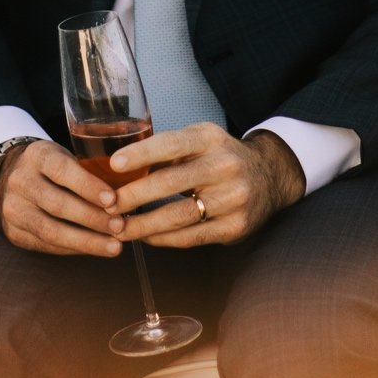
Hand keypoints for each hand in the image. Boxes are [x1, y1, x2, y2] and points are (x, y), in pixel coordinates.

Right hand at [0, 140, 126, 257]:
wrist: (11, 176)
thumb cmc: (52, 167)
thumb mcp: (66, 156)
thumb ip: (89, 172)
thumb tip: (128, 195)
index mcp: (37, 156)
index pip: (62, 170)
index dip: (88, 186)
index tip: (113, 200)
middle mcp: (20, 182)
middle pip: (58, 204)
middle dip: (92, 218)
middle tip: (120, 226)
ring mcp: (13, 209)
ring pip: (51, 231)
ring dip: (86, 241)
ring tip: (114, 246)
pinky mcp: (14, 233)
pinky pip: (47, 245)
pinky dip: (74, 249)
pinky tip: (94, 249)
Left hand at [111, 125, 305, 248]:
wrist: (269, 177)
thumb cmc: (219, 157)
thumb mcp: (199, 140)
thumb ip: (167, 151)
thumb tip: (120, 169)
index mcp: (210, 138)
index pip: (171, 144)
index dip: (141, 153)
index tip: (115, 165)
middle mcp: (225, 166)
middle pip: (171, 183)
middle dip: (133, 196)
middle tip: (108, 205)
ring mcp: (233, 198)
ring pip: (179, 216)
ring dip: (143, 225)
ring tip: (119, 228)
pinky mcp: (235, 226)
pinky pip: (191, 237)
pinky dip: (164, 239)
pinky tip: (146, 237)